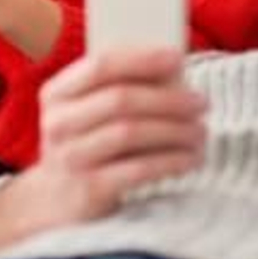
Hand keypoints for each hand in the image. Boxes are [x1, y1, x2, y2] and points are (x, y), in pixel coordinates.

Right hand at [0, 47, 206, 258]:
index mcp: (56, 93)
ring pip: (130, 133)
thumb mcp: (86, 109)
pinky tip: (191, 158)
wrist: (56, 200)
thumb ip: (118, 85)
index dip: (142, 59)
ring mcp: (71, 158)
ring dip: (174, 130)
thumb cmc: (85, 142)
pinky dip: (171, 161)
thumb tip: (173, 69)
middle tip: (201, 102)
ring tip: (200, 131)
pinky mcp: (89, 189)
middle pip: (120, 100)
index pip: (100, 65)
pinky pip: (138, 169)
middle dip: (168, 98)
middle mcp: (58, 123)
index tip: (178, 58)